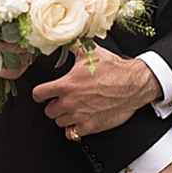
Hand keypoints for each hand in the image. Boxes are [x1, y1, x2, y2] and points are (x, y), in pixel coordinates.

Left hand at [32, 45, 160, 137]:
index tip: (43, 93)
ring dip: (64, 117)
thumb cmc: (114, 69)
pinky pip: (72, 134)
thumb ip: (73, 46)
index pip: (38, 94)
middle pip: (48, 111)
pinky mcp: (89, 127)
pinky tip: (79, 120)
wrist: (133, 84)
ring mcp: (79, 117)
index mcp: (65, 85)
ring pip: (59, 122)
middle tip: (64, 100)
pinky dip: (74, 129)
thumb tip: (63, 38)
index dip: (40, 93)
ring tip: (73, 109)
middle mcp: (69, 103)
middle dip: (54, 105)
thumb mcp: (90, 52)